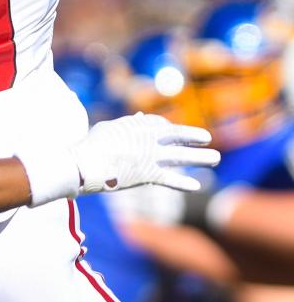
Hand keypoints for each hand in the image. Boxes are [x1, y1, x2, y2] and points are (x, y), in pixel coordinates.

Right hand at [73, 113, 219, 193]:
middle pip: (178, 136)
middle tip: (208, 140)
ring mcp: (150, 156)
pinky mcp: (147, 174)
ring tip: (216, 158)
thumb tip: (143, 115)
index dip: (170, 130)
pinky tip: (197, 186)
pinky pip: (169, 179)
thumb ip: (129, 123)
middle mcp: (149, 139)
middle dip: (194, 137)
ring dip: (200, 157)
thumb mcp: (111, 128)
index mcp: (139, 125)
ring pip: (180, 156)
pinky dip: (182, 183)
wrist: (86, 164)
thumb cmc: (92, 145)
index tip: (175, 135)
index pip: (162, 126)